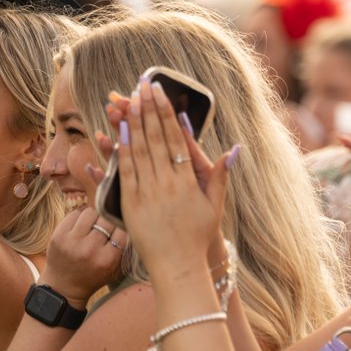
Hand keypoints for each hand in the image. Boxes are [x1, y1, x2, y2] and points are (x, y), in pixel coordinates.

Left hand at [40, 207, 126, 305]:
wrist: (63, 287)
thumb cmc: (93, 277)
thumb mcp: (115, 270)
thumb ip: (125, 249)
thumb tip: (129, 222)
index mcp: (108, 260)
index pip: (122, 229)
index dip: (120, 227)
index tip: (117, 231)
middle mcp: (90, 250)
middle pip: (107, 219)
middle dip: (107, 222)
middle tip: (103, 229)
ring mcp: (72, 242)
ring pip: (91, 213)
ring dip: (93, 218)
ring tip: (91, 227)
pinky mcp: (58, 236)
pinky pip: (75, 214)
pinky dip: (79, 218)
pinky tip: (79, 228)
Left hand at [117, 81, 231, 278]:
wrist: (177, 265)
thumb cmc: (197, 236)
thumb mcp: (214, 205)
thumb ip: (220, 176)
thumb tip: (234, 149)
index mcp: (187, 181)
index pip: (174, 138)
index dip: (165, 113)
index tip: (160, 92)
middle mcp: (167, 183)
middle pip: (155, 138)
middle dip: (147, 109)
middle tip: (141, 85)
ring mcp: (147, 193)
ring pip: (138, 151)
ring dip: (132, 123)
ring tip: (127, 100)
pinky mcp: (131, 204)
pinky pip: (125, 173)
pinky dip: (120, 151)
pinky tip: (116, 132)